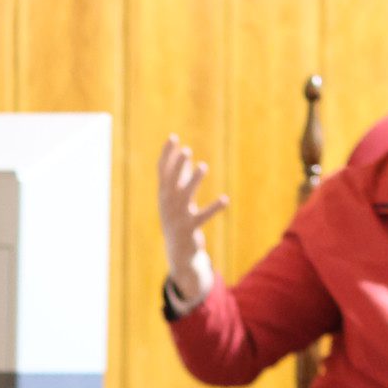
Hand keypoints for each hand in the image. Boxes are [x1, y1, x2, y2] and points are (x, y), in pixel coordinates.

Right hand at [156, 135, 228, 301]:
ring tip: (203, 166)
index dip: (167, 154)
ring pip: (185, 196)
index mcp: (164, 194)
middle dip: (178, 165)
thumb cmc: (177, 218)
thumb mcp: (177, 198)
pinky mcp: (190, 228)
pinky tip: (225, 200)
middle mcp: (168, 204)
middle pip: (171, 181)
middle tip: (187, 150)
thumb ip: (182, 177)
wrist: (177, 250)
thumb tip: (186, 157)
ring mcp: (178, 216)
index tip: (173, 137)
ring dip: (194, 181)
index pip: (162, 170)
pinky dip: (214, 208)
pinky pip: (202, 216)